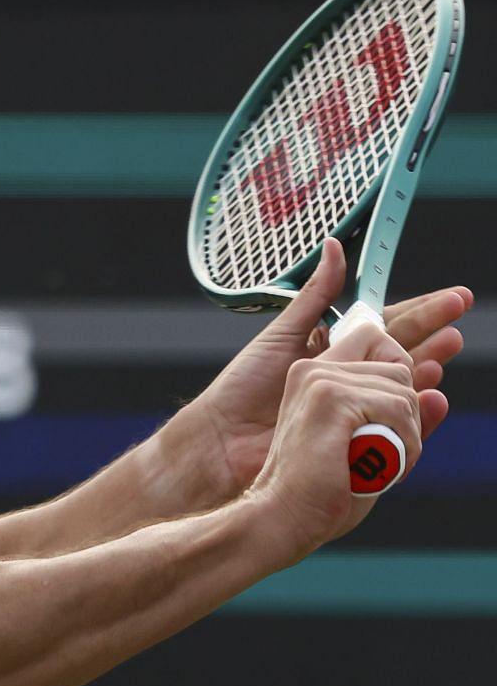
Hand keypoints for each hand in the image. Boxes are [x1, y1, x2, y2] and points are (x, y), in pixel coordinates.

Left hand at [169, 239, 468, 504]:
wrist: (225, 439)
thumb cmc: (244, 386)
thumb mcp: (283, 332)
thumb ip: (315, 294)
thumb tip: (334, 246)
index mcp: (331, 347)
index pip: (383, 323)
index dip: (418, 310)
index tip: (451, 298)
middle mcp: (345, 375)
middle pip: (400, 350)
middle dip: (432, 333)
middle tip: (459, 318)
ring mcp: (350, 404)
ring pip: (399, 382)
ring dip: (428, 364)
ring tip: (449, 347)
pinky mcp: (352, 432)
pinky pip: (391, 417)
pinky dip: (414, 404)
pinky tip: (430, 390)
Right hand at [247, 305, 427, 554]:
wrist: (280, 516)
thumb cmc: (318, 493)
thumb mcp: (370, 452)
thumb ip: (401, 420)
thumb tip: (437, 394)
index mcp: (318, 378)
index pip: (377, 334)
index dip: (419, 319)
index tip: (453, 303)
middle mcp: (316, 369)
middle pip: (400, 361)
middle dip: (408, 409)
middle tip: (385, 450)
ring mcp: (322, 379)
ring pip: (404, 387)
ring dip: (406, 433)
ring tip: (375, 464)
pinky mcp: (330, 395)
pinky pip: (399, 407)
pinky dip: (402, 443)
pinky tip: (378, 465)